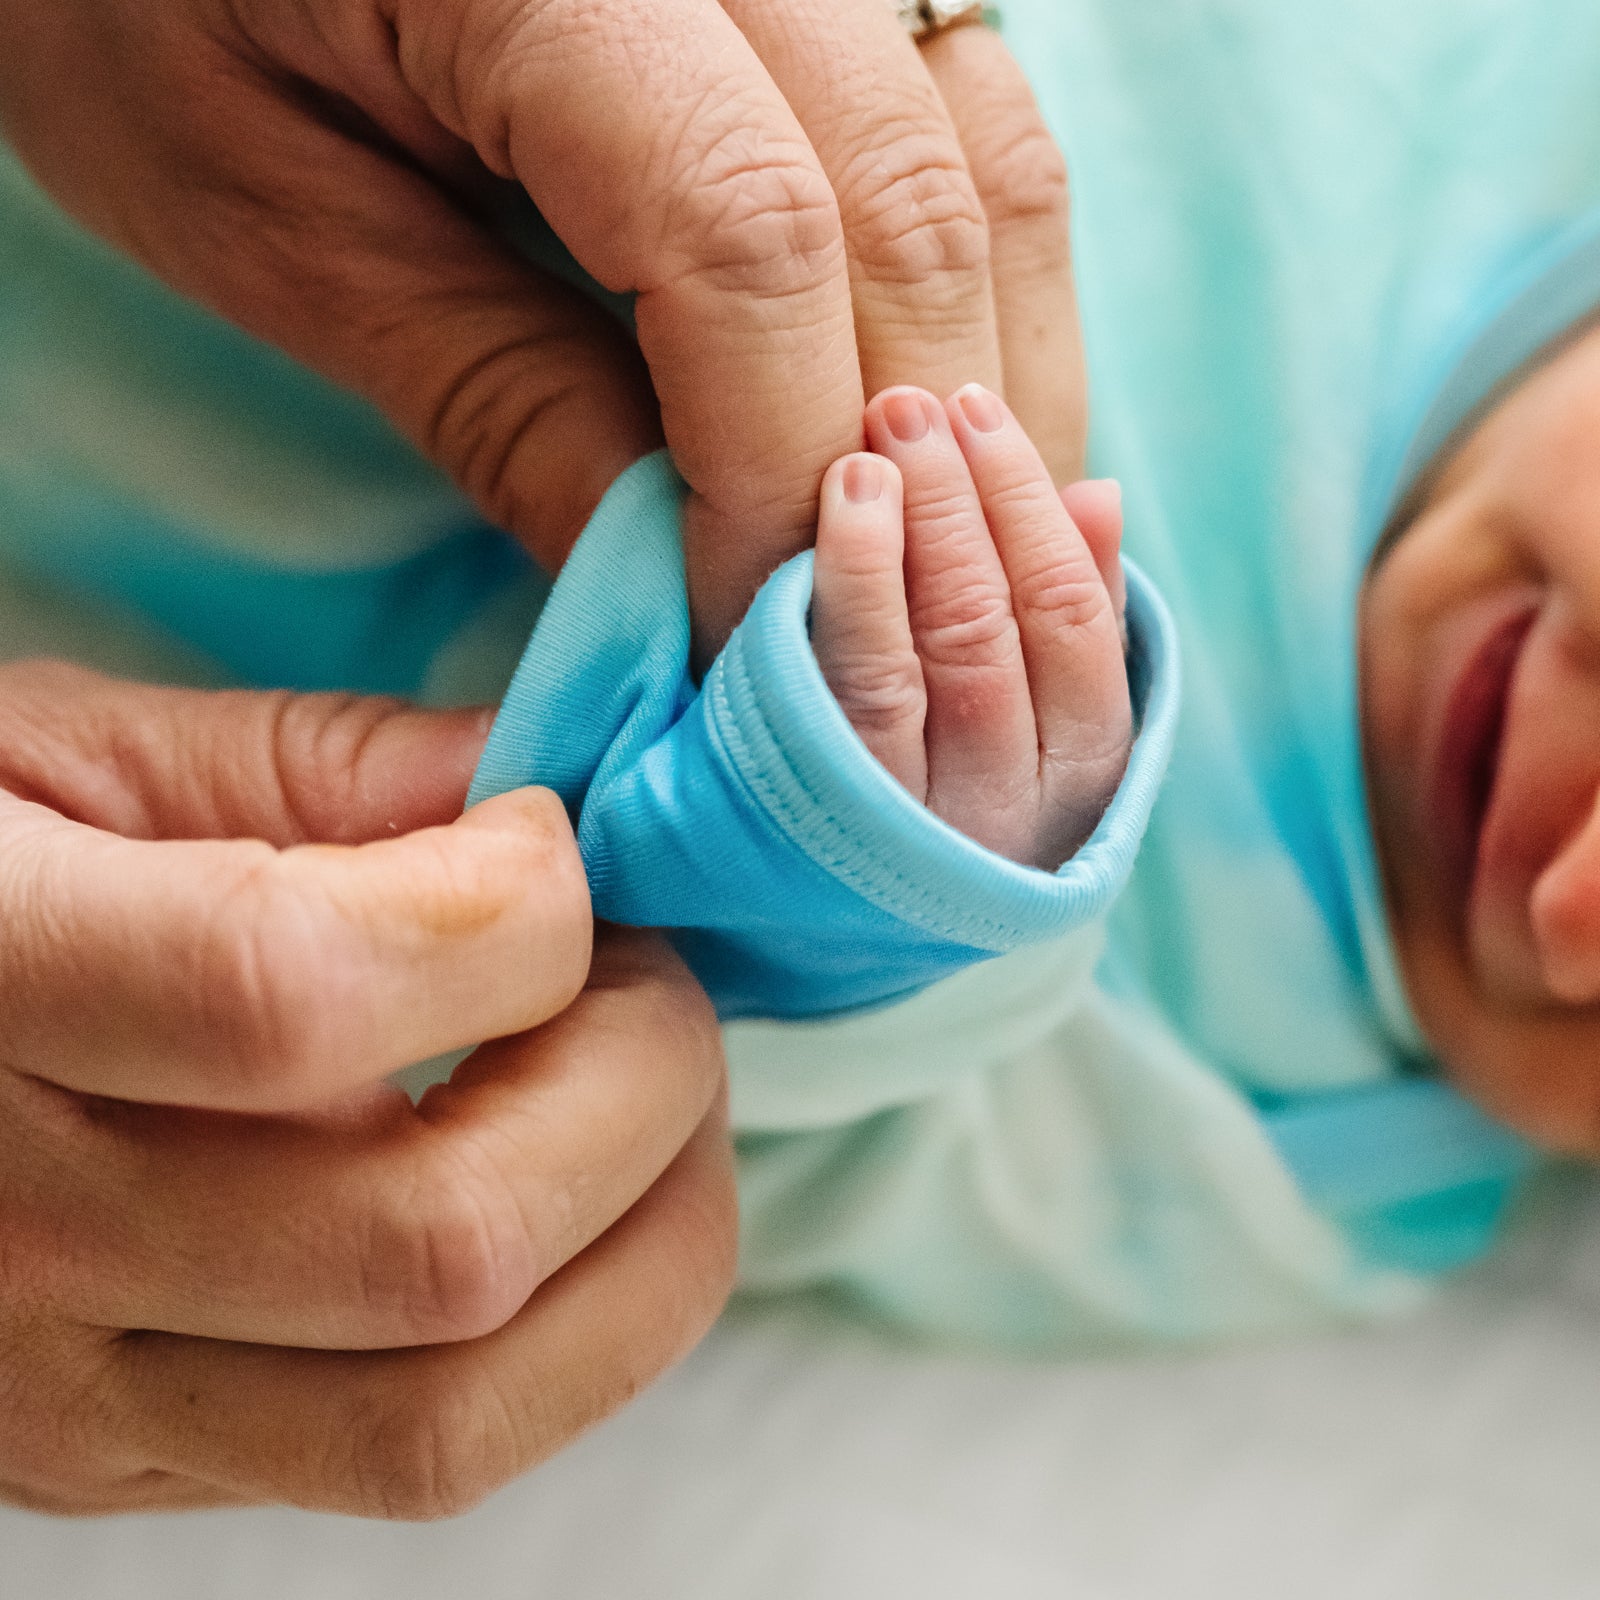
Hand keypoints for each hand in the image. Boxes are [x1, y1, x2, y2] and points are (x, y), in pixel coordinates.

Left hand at [0, 0, 1079, 647]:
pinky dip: (985, 295)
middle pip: (914, 217)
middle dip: (893, 474)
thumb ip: (496, 401)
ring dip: (980, 396)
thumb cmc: (143, 4)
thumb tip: (673, 593)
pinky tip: (930, 416)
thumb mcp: (276, 223)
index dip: (768, 479)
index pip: (751, 243)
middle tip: (832, 640)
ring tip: (911, 553)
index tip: (726, 638)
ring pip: (995, 175)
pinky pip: (987, 128)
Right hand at [0, 663, 731, 1516]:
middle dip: (636, 1084)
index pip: (288, 999)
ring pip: (457, 1415)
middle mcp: (14, 1244)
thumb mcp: (83, 752)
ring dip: (644, 1242)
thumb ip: (328, 765)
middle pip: (437, 1247)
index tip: (552, 843)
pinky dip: (572, 1322)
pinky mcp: (143, 1462)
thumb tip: (558, 791)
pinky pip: (426, 1452)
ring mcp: (81, 1398)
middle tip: (647, 976)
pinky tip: (566, 1185)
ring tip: (648, 1097)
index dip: (505, 911)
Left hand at [811, 385, 1130, 869]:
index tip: (984, 412)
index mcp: (1081, 774)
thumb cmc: (947, 794)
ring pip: (937, 658)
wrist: (831, 936)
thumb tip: (1098, 492)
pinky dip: (858, 587)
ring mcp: (924, 824)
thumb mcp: (1034, 724)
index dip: (1033, 508)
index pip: (1077, 621)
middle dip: (966, 501)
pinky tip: (848, 506)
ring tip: (881, 435)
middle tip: (918, 400)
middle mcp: (1015, 810)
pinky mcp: (839, 823)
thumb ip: (1066, 613)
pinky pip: (857, 693)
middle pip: (1004, 628)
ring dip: (919, 531)